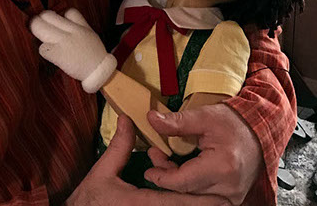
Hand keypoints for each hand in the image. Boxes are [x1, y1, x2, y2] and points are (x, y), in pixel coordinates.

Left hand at [29, 8, 116, 91]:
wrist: (99, 73)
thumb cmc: (94, 55)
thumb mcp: (90, 33)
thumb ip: (79, 24)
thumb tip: (64, 16)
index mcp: (79, 26)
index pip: (67, 12)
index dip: (59, 16)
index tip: (54, 23)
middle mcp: (71, 31)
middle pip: (48, 16)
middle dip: (39, 20)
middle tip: (37, 27)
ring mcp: (64, 42)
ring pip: (40, 28)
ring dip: (36, 32)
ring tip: (39, 38)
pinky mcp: (58, 54)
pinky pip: (43, 48)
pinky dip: (43, 50)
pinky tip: (48, 54)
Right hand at [66, 115, 228, 205]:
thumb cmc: (89, 199)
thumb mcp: (102, 171)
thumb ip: (119, 146)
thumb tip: (128, 119)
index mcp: (139, 203)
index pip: (177, 203)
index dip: (200, 202)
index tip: (222, 199)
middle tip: (227, 201)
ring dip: (196, 205)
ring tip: (219, 202)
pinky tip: (195, 203)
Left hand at [144, 104, 263, 205]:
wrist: (260, 130)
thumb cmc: (236, 123)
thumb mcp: (204, 116)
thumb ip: (178, 121)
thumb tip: (153, 119)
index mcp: (222, 167)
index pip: (183, 182)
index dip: (162, 175)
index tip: (150, 166)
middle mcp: (229, 187)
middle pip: (187, 193)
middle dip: (167, 179)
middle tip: (156, 161)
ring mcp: (232, 196)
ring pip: (195, 198)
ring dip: (178, 184)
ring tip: (168, 165)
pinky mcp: (233, 198)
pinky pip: (205, 198)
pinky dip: (191, 188)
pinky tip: (183, 173)